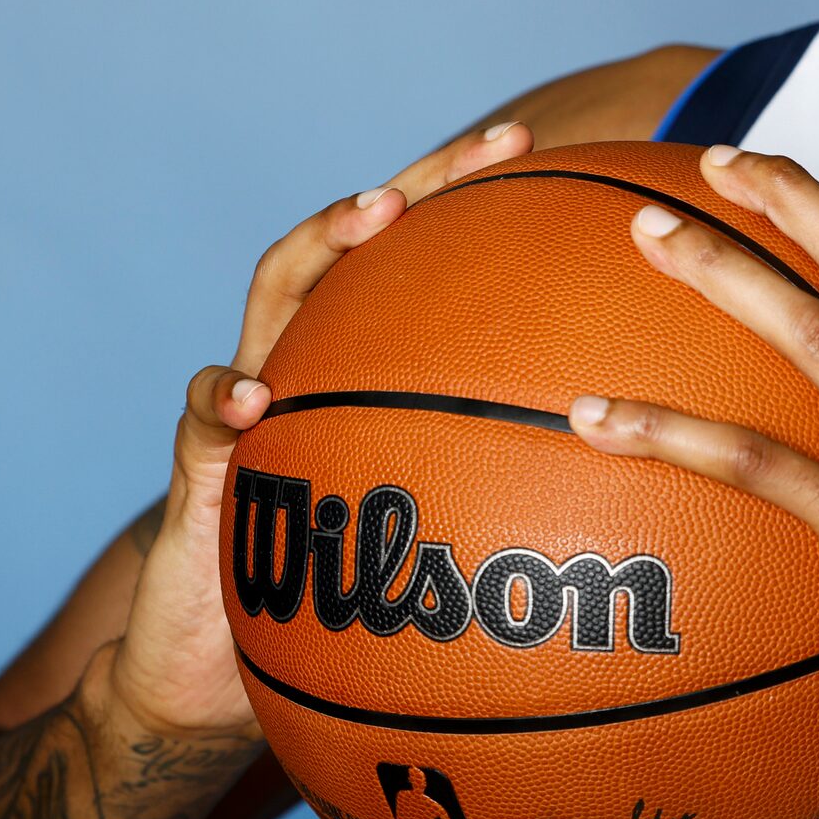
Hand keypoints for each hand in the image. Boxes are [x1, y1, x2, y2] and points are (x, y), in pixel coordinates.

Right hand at [107, 117, 535, 741]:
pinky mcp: (195, 468)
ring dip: (325, 245)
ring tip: (375, 215)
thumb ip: (497, 496)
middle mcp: (305, 361)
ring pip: (277, 295)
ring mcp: (247, 403)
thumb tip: (623, 475)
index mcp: (359, 367)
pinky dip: (227, 399)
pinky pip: (204, 419)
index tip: (541, 149)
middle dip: (422, 182)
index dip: (469, 200)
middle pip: (357, 242)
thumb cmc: (337, 601)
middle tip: (492, 147)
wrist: (210, 671)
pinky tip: (256, 399)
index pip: (414, 261)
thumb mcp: (431, 541)